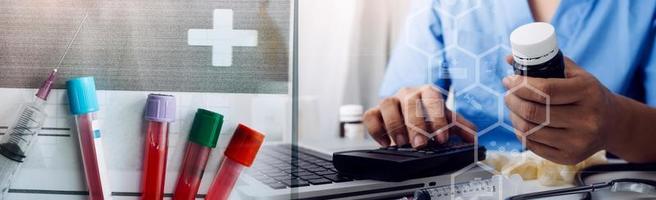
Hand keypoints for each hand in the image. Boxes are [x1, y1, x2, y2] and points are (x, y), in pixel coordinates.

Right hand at [363, 85, 475, 148]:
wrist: (411, 111)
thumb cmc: (429, 114)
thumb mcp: (447, 120)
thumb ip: (461, 128)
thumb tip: (473, 139)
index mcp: (427, 92)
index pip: (432, 97)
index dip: (436, 117)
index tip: (441, 137)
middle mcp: (407, 93)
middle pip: (408, 101)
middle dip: (414, 124)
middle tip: (420, 144)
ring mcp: (390, 101)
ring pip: (386, 104)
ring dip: (394, 125)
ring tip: (401, 143)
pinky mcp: (375, 112)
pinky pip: (370, 115)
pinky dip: (375, 129)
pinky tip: (385, 143)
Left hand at [503, 56, 619, 164]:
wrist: (613, 124)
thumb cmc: (588, 95)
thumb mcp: (576, 74)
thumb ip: (546, 63)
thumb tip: (508, 58)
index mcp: (587, 92)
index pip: (545, 90)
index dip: (520, 85)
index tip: (508, 80)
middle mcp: (586, 119)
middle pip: (533, 111)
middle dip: (513, 100)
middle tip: (508, 94)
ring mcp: (578, 141)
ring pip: (529, 130)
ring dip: (514, 116)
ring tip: (513, 107)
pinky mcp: (569, 157)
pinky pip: (533, 145)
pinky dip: (521, 132)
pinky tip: (521, 123)